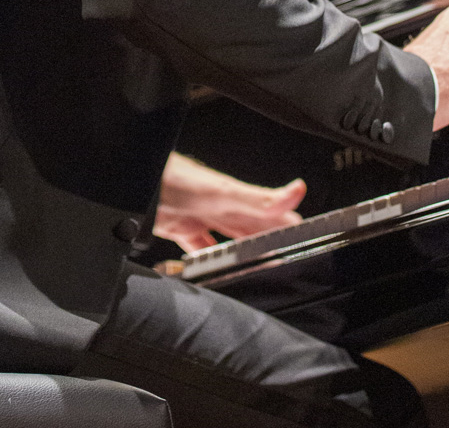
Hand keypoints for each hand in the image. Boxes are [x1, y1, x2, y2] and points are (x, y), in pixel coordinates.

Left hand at [153, 153, 305, 252]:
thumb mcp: (223, 192)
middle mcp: (222, 208)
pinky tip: (211, 269)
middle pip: (251, 229)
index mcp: (237, 199)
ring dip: (241, 254)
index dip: (287, 224)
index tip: (306, 235)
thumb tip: (295, 191)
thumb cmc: (180, 177)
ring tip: (257, 267)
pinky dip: (207, 260)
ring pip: (229, 240)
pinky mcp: (182, 229)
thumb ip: (258, 199)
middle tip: (285, 257)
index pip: (271, 213)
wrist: (142, 180)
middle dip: (268, 243)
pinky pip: (199, 248)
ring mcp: (202, 217)